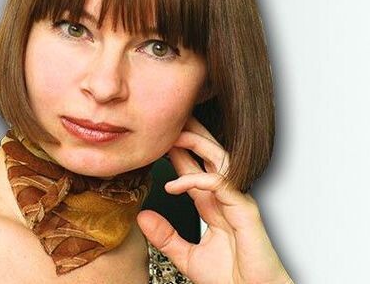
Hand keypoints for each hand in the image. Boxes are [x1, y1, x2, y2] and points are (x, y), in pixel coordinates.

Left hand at [137, 116, 292, 283]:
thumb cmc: (229, 280)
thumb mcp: (186, 256)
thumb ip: (165, 236)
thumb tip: (142, 217)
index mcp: (212, 204)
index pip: (193, 166)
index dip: (175, 151)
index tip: (153, 139)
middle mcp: (225, 197)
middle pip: (209, 154)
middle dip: (190, 133)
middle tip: (166, 120)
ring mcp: (236, 200)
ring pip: (218, 158)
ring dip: (194, 144)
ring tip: (169, 138)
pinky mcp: (245, 210)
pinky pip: (220, 183)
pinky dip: (195, 179)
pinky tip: (173, 186)